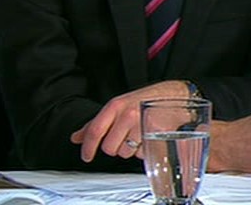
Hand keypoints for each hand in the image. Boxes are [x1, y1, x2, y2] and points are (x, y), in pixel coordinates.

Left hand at [69, 80, 191, 162]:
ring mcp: (142, 125)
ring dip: (129, 150)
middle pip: (109, 147)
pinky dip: (143, 150)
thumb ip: (96, 123)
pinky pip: (141, 153)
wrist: (174, 94)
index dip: (88, 147)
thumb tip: (76, 137)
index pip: (94, 130)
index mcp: (116, 106)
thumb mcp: (118, 106)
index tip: (86, 156)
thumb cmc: (144, 101)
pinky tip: (147, 137)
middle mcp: (128, 115)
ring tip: (137, 135)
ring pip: (125, 152)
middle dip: (114, 147)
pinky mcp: (155, 135)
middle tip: (122, 138)